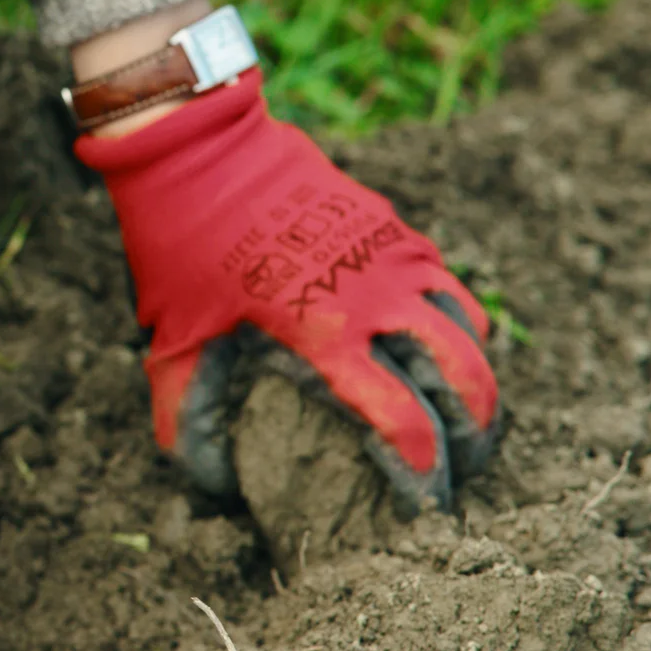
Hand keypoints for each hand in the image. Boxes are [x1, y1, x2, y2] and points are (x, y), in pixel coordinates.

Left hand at [75, 69, 499, 512]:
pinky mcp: (395, 230)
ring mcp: (394, 256)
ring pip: (469, 330)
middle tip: (463, 469)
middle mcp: (376, 297)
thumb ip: (187, 415)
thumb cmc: (181, 248)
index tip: (422, 499)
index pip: (402, 417)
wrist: (201, 151)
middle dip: (474, 433)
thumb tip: (211, 484)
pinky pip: (448, 287)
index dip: (421, 468)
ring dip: (477, 381)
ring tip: (467, 420)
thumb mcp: (173, 339)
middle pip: (462, 377)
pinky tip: (439, 353)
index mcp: (324, 333)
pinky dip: (458, 327)